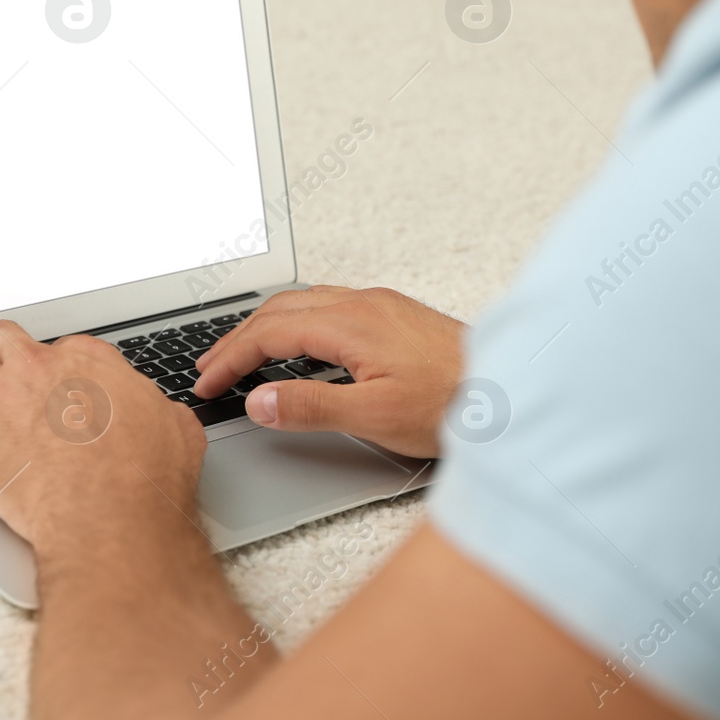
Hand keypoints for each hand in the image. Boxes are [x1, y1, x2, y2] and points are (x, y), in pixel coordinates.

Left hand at [0, 320, 207, 559]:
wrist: (111, 522)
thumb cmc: (145, 482)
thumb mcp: (175, 430)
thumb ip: (157, 409)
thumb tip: (157, 412)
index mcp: (87, 361)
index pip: (59, 346)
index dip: (54, 372)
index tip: (54, 394)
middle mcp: (39, 367)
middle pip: (3, 337)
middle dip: (1, 357)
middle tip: (5, 386)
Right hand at [192, 285, 464, 457]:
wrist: (512, 391)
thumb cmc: (455, 403)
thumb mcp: (375, 415)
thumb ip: (311, 406)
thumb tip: (258, 399)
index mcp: (351, 323)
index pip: (270, 334)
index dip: (231, 358)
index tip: (206, 384)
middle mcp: (363, 304)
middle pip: (280, 310)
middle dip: (237, 338)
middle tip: (208, 368)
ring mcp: (380, 306)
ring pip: (304, 304)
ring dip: (265, 327)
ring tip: (241, 353)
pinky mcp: (394, 315)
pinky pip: (328, 307)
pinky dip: (295, 323)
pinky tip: (297, 345)